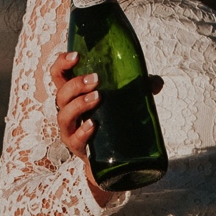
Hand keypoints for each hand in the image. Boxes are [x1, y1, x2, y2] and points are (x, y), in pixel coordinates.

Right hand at [46, 50, 161, 201]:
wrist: (111, 159)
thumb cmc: (111, 119)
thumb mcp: (122, 100)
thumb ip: (138, 88)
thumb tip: (157, 82)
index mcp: (74, 95)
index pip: (58, 75)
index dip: (62, 63)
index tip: (76, 56)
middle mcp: (67, 111)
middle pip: (61, 94)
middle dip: (76, 84)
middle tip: (96, 79)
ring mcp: (70, 131)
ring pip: (64, 115)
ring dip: (79, 103)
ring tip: (98, 97)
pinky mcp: (78, 148)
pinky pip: (75, 139)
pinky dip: (83, 131)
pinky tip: (93, 125)